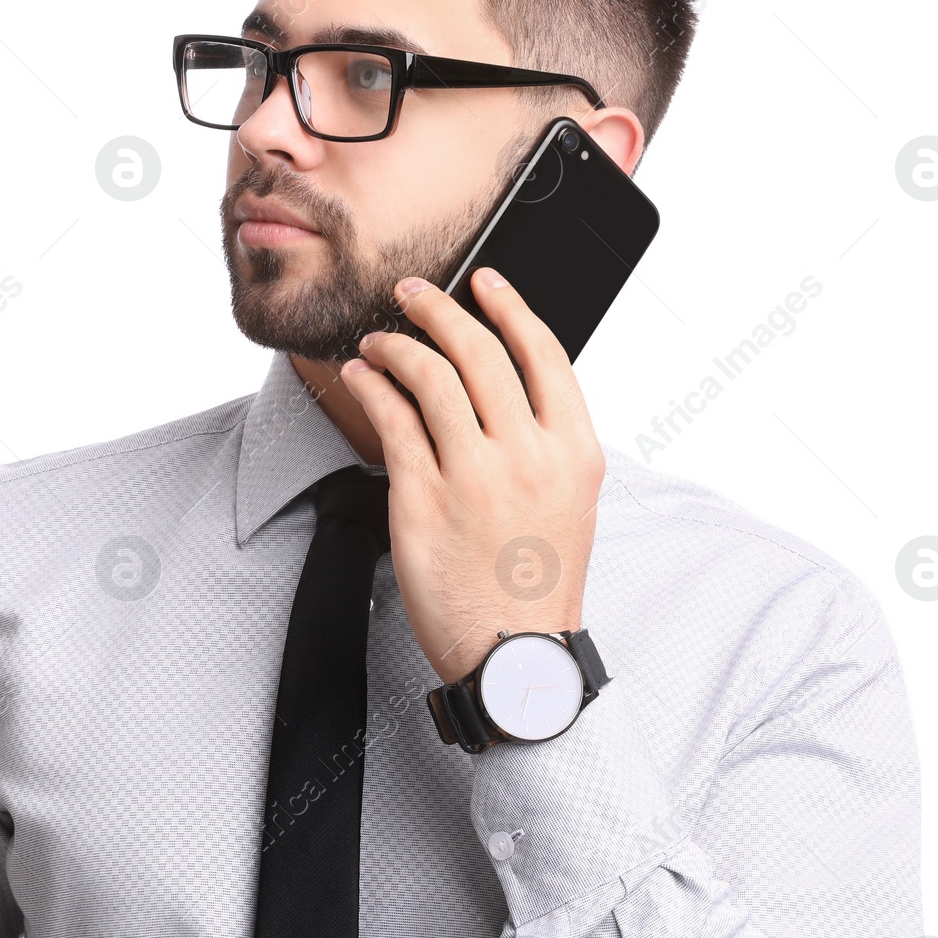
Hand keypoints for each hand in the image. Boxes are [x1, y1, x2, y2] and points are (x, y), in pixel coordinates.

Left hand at [340, 268, 603, 682]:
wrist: (518, 656)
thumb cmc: (541, 582)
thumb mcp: (572, 501)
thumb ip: (549, 440)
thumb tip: (509, 382)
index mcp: (574, 452)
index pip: (543, 353)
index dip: (509, 306)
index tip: (484, 281)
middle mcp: (528, 455)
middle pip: (479, 352)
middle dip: (440, 308)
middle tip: (414, 292)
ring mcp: (473, 477)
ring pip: (430, 377)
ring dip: (397, 345)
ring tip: (379, 340)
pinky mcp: (422, 501)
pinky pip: (392, 421)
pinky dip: (373, 387)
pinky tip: (363, 376)